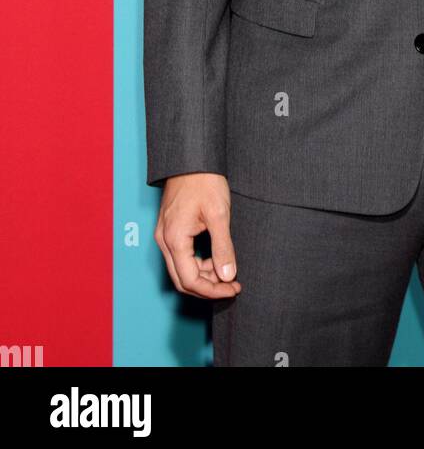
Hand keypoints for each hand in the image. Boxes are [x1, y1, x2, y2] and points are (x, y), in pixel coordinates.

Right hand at [154, 173, 241, 298]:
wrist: (191, 158)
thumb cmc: (204, 181)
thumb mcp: (219, 215)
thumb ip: (223, 248)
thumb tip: (227, 276)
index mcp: (174, 238)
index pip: (190, 280)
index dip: (213, 290)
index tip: (233, 288)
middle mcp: (164, 240)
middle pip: (182, 280)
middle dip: (208, 287)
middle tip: (231, 285)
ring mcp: (164, 234)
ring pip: (181, 269)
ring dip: (203, 275)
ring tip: (226, 270)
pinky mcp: (169, 229)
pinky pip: (180, 256)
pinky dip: (197, 262)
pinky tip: (214, 258)